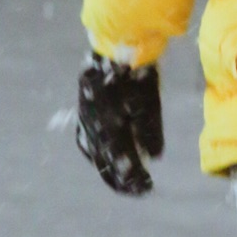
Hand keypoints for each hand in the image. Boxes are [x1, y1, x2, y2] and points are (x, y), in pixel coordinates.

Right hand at [76, 56, 162, 195]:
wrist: (116, 44)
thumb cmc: (137, 72)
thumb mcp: (150, 101)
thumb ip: (150, 130)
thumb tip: (154, 158)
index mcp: (109, 122)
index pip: (121, 159)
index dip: (133, 177)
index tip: (147, 188)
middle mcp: (93, 124)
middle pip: (106, 161)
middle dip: (122, 178)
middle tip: (138, 191)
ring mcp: (85, 118)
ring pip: (94, 153)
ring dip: (108, 170)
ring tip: (122, 184)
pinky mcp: (83, 112)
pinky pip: (86, 141)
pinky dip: (98, 155)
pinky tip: (106, 162)